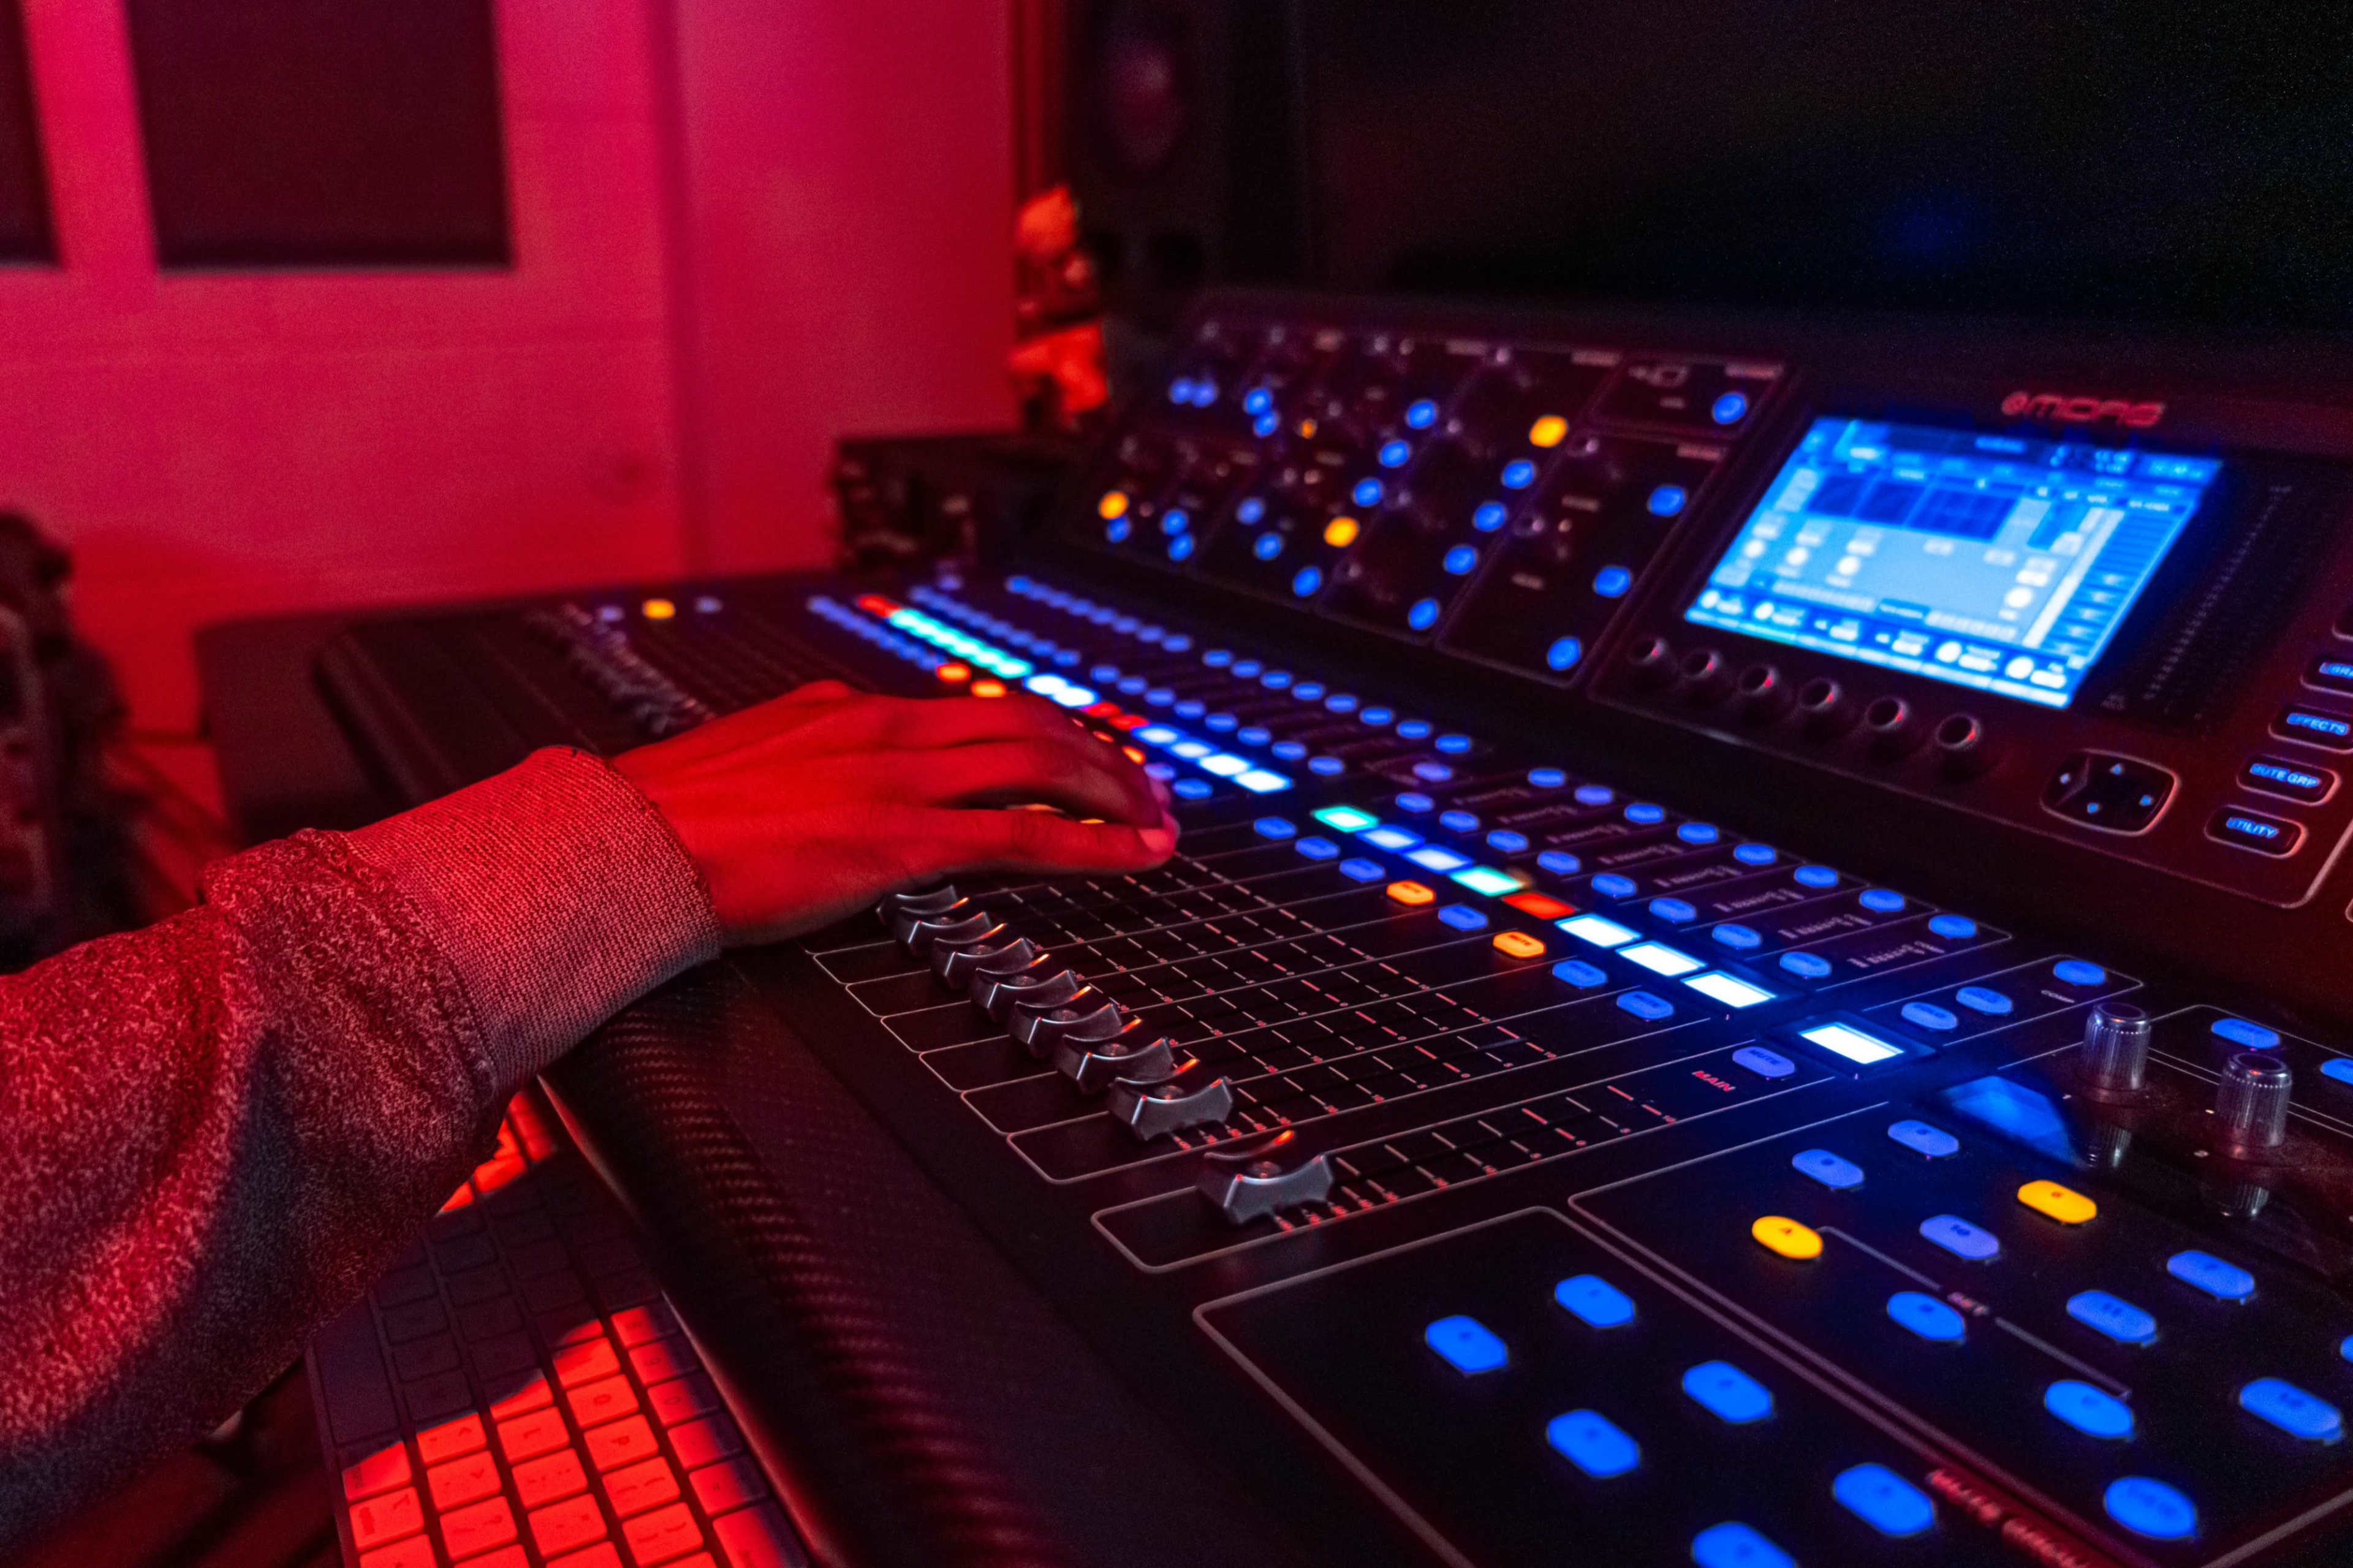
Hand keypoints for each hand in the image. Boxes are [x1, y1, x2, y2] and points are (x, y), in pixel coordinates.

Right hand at [614, 682, 1177, 943]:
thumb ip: (802, 766)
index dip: (1041, 731)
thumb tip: (824, 787)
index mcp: (843, 710)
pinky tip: (1132, 855)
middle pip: (1024, 724)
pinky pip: (1022, 836)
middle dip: (1098, 754)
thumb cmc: (657, 823)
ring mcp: (893, 782)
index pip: (970, 710)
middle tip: (1146, 785)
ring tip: (1156, 820)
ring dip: (1111, 791)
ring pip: (1039, 765)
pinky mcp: (896, 841)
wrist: (613, 846)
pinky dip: (1092, 844)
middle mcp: (880, 729)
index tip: (1081, 751)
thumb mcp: (744, 767)